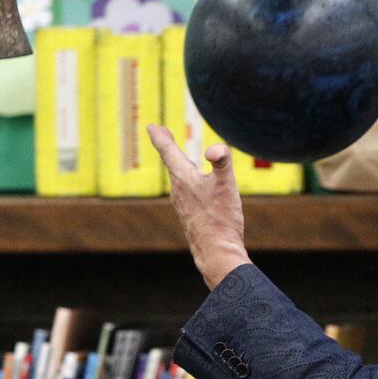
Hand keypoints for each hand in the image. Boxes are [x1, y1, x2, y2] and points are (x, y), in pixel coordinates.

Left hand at [146, 124, 251, 289]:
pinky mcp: (190, 218)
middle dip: (167, 146)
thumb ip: (222, 162)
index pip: (168, 152)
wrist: (216, 252)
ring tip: (180, 159)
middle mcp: (179, 191)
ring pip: (178, 179)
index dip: (160, 137)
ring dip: (177, 165)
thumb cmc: (220, 219)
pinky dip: (186, 183)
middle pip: (171, 163)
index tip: (151, 126)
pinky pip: (185, 194)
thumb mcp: (226, 186)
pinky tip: (195, 191)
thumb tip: (214, 149)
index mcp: (184, 179)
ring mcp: (183, 206)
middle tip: (159, 133)